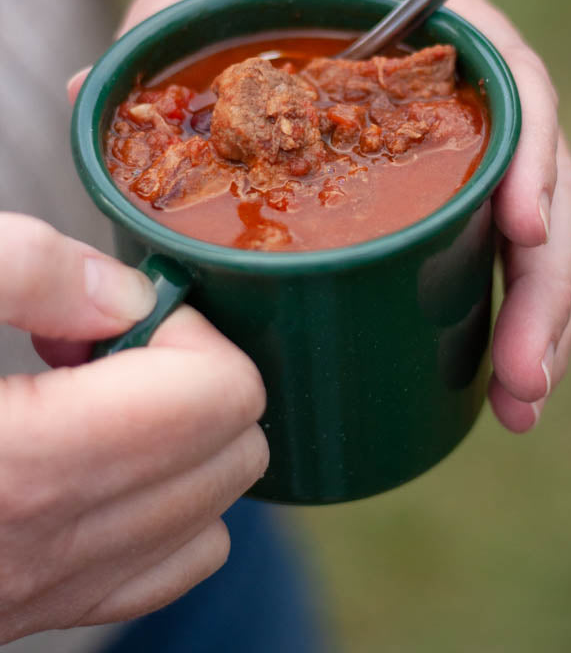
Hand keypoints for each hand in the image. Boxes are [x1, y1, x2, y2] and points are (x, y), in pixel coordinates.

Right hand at [0, 213, 267, 641]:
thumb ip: (26, 271)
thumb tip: (125, 292)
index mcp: (35, 464)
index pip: (223, 397)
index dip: (189, 330)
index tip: (125, 310)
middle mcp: (57, 546)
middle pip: (237, 449)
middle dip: (194, 375)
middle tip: (108, 344)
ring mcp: (54, 589)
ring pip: (216, 512)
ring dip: (182, 437)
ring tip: (94, 394)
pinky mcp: (45, 605)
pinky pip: (171, 564)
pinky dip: (168, 503)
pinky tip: (97, 453)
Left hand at [97, 0, 570, 433]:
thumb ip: (160, 27)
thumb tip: (83, 93)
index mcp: (431, 17)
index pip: (513, 76)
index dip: (531, 154)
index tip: (524, 233)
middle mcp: (466, 80)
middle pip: (544, 172)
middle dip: (547, 280)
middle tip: (528, 373)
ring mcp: (459, 136)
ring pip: (540, 223)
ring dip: (545, 313)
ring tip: (525, 399)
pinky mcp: (440, 182)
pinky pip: (500, 243)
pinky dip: (509, 309)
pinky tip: (501, 379)